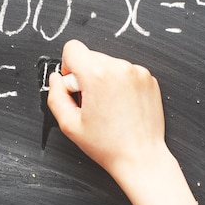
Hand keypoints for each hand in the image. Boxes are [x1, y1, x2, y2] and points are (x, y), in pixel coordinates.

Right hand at [47, 39, 168, 182]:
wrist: (140, 157)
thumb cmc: (108, 145)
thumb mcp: (69, 124)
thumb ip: (55, 96)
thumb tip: (56, 79)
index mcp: (97, 75)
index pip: (72, 48)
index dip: (68, 67)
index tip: (75, 85)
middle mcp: (119, 68)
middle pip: (90, 56)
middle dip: (86, 75)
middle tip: (92, 102)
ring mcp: (137, 72)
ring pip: (109, 64)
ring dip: (104, 79)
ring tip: (108, 106)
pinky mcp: (148, 78)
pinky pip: (125, 72)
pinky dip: (120, 84)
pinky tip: (121, 105)